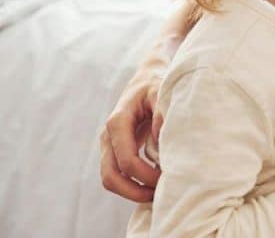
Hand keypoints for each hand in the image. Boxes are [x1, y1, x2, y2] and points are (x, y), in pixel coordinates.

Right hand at [100, 69, 164, 201]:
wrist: (145, 80)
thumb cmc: (156, 85)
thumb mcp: (161, 92)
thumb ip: (162, 112)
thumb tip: (161, 137)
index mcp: (118, 122)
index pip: (126, 160)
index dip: (145, 175)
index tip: (166, 178)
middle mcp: (108, 135)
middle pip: (110, 176)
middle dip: (134, 191)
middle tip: (159, 195)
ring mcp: (108, 145)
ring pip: (110, 179)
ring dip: (131, 191)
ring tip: (157, 194)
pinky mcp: (114, 150)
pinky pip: (117, 175)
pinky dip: (131, 185)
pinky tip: (153, 184)